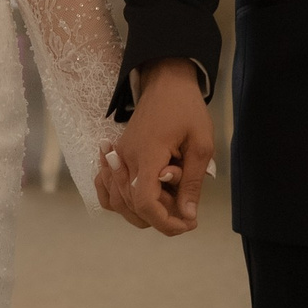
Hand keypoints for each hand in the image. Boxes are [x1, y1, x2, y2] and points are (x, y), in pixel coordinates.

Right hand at [96, 60, 214, 233]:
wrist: (166, 83)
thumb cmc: (187, 110)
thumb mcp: (201, 145)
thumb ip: (192, 182)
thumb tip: (187, 216)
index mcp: (148, 155)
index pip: (145, 202)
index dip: (164, 222)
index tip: (186, 224)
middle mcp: (125, 159)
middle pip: (133, 206)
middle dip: (160, 217)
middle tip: (186, 208)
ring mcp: (116, 158)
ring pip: (118, 202)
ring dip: (142, 212)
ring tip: (168, 202)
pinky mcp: (115, 156)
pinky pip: (105, 189)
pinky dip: (118, 201)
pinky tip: (137, 200)